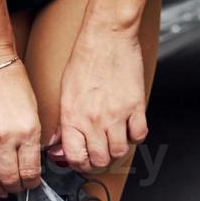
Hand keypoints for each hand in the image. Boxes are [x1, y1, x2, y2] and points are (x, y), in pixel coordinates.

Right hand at [0, 53, 42, 196]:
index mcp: (27, 131)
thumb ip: (33, 139)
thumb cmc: (13, 82)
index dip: (32, 183)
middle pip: (9, 178)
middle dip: (15, 188)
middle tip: (17, 188)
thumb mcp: (34, 112)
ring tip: (0, 187)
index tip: (32, 183)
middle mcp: (5, 137)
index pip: (31, 171)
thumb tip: (32, 161)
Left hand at [53, 15, 147, 172]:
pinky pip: (139, 135)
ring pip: (120, 151)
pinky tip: (129, 128)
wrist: (107, 36)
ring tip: (114, 141)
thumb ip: (63, 122)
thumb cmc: (85, 58)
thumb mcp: (65, 92)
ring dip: (117, 150)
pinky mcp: (135, 106)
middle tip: (99, 154)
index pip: (76, 158)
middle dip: (99, 162)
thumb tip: (59, 144)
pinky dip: (135, 136)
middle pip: (100, 160)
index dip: (79, 164)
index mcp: (72, 116)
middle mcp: (93, 119)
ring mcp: (116, 114)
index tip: (82, 161)